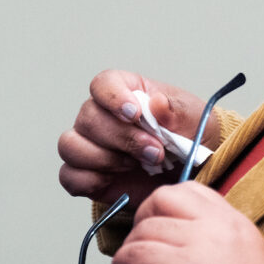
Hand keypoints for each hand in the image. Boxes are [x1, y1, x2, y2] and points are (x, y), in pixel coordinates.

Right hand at [57, 70, 220, 210]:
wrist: (192, 176)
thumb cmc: (191, 139)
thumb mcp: (193, 121)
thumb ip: (176, 111)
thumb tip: (157, 103)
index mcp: (127, 93)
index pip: (103, 84)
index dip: (113, 97)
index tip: (134, 114)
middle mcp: (102, 116)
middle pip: (88, 117)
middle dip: (122, 138)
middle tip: (154, 152)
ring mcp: (91, 146)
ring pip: (71, 145)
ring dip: (104, 158)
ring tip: (135, 165)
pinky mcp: (87, 175)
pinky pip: (70, 176)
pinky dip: (90, 180)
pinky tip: (117, 179)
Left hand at [109, 183, 263, 263]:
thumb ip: (224, 248)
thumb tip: (192, 252)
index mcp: (236, 223)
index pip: (193, 193)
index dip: (167, 207)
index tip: (159, 229)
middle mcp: (217, 225)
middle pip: (164, 197)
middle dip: (144, 217)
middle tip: (140, 244)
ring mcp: (198, 242)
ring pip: (146, 227)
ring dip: (130, 248)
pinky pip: (137, 253)